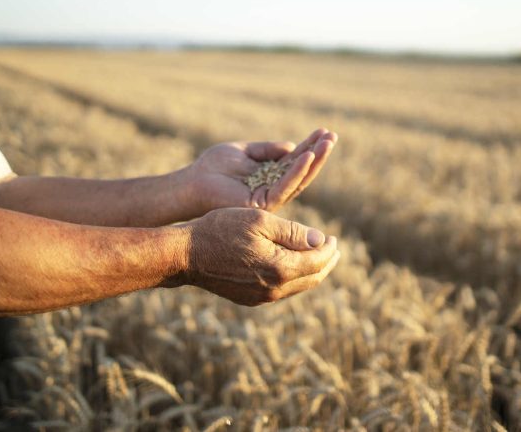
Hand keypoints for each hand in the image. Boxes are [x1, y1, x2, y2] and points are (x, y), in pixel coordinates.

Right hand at [169, 208, 339, 305]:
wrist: (186, 255)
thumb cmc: (221, 229)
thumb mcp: (260, 221)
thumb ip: (293, 232)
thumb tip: (321, 241)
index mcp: (280, 269)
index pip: (318, 261)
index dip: (329, 249)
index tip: (334, 237)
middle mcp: (274, 289)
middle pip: (312, 278)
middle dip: (326, 262)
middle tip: (333, 249)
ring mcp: (261, 298)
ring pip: (298, 287)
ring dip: (312, 271)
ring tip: (318, 256)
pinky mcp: (250, 299)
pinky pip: (282, 291)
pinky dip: (294, 277)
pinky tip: (292, 265)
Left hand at [189, 128, 337, 212]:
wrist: (192, 182)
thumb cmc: (214, 167)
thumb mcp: (245, 151)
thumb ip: (267, 149)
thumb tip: (292, 146)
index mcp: (270, 176)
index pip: (295, 161)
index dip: (310, 146)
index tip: (324, 131)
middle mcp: (273, 189)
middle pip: (302, 171)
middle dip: (318, 154)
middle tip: (333, 136)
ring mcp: (269, 198)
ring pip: (298, 180)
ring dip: (314, 161)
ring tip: (327, 143)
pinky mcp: (262, 204)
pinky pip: (284, 186)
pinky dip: (296, 172)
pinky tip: (307, 156)